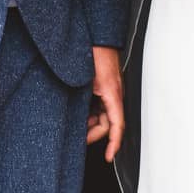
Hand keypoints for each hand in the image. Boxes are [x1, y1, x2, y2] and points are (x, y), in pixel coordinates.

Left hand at [86, 45, 124, 161]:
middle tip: (78, 138)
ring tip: (76, 124)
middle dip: (93, 133)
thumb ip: (83, 101)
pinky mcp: (105, 86)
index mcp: (113, 94)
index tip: (109, 157)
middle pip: (108, 124)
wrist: (98, 36)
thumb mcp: (85, 80)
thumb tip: (77, 118)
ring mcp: (110, 90)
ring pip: (104, 115)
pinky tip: (80, 110)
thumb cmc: (95, 51)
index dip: (114, 144)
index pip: (117, 126)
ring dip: (91, 122)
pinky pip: (101, 105)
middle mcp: (114, 94)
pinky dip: (91, 112)